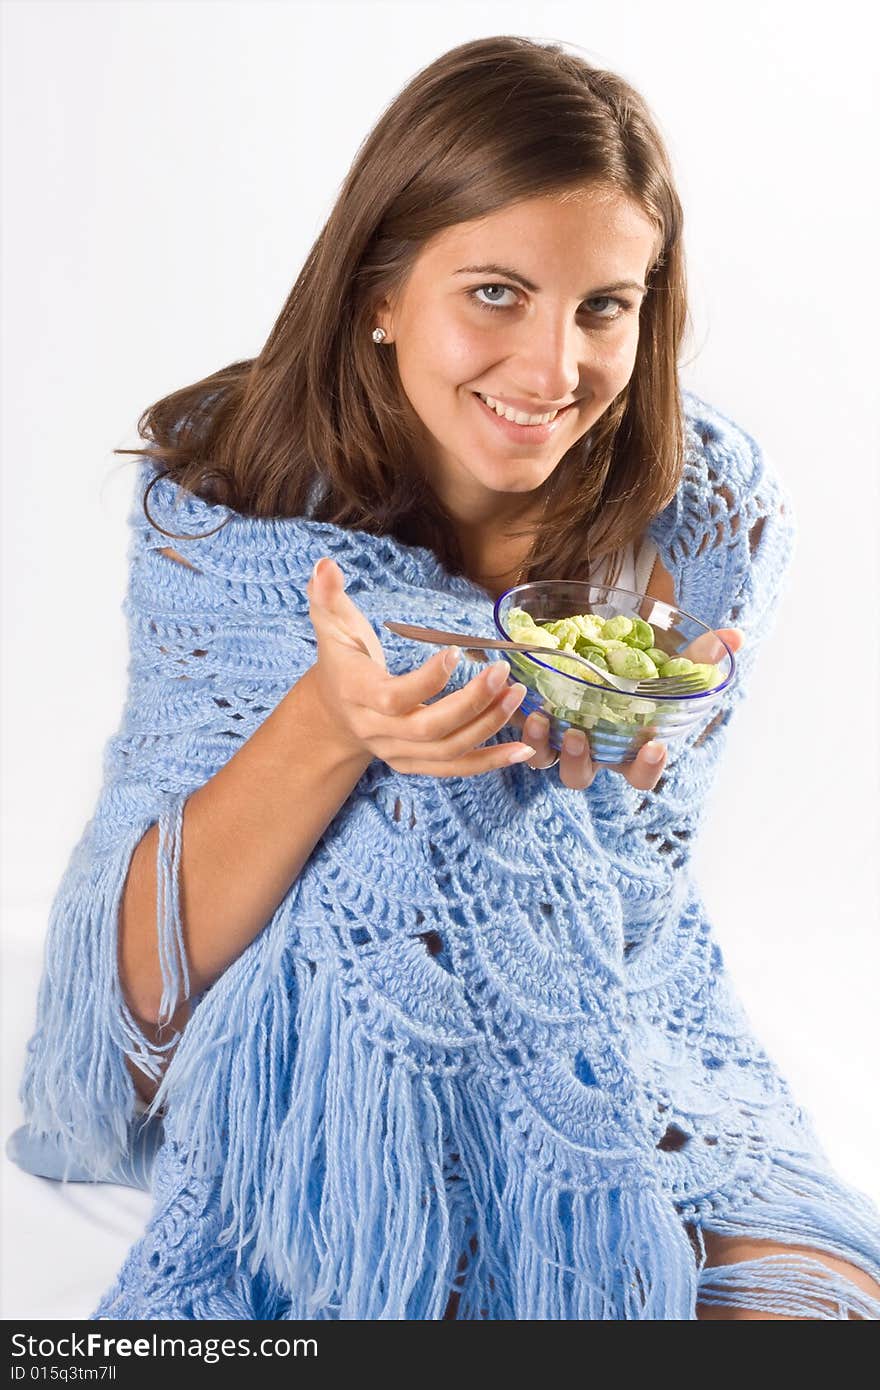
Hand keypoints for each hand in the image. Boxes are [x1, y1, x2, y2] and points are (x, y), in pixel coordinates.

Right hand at [306, 557, 535, 776]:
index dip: (427, 681)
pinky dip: (490, 762)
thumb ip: (328, 597)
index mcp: (357, 695)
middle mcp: (377, 731)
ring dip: (487, 726)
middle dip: (470, 704)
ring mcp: (398, 752)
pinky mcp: (416, 764)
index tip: (456, 652)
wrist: (334, 714)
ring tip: (517, 696)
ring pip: (447, 750)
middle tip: (502, 673)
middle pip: (428, 728)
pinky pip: (456, 769)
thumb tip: (325, 564)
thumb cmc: (342, 662)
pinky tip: (522, 749)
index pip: (393, 698)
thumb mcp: (332, 627)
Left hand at [505, 627, 745, 789]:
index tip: (655, 748)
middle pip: (582, 776)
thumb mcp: (668, 665)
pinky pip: (518, 731)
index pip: (640, 775)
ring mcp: (557, 739)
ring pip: (545, 760)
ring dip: (541, 744)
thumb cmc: (636, 675)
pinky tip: (518, 696)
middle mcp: (590, 751)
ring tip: (541, 718)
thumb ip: (698, 657)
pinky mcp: (531, 720)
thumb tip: (734, 636)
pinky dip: (516, 719)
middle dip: (580, 761)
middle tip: (579, 736)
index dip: (647, 769)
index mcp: (625, 747)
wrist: (589, 654)